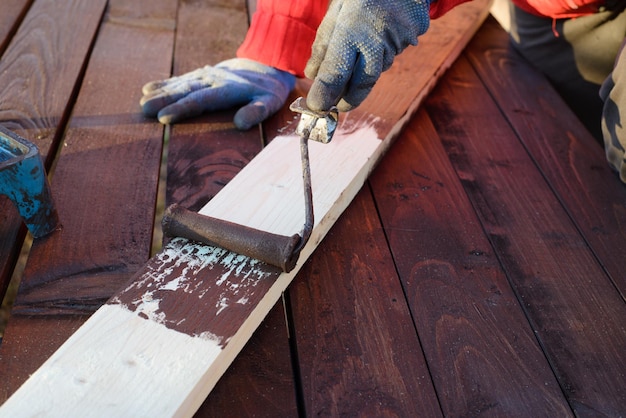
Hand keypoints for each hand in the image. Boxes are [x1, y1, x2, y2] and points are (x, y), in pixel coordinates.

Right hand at [140, 58, 295, 129]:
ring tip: (142, 102)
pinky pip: (181, 79)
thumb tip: (240, 124)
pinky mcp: (201, 74)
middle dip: (164, 100)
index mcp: (227, 89)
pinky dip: (165, 83)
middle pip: (185, 92)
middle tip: (144, 109)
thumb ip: (256, 112)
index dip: (181, 109)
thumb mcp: (270, 102)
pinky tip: (147, 88)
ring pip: (180, 84)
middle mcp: (212, 80)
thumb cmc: (269, 90)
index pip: (201, 101)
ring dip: (160, 93)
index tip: (164, 118)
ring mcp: (205, 75)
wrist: (266, 64)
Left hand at [305, 0, 430, 111]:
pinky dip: (379, 54)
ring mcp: (398, 40)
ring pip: (376, 69)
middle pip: (361, 84)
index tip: (315, 107)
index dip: (323, 95)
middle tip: (337, 106)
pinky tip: (376, 36)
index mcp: (351, 29)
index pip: (335, 74)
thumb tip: (313, 75)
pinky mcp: (413, 37)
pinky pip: (390, 55)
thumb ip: (323, 43)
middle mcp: (376, 40)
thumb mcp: (336, 9)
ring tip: (357, 50)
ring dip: (363, 71)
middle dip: (347, 100)